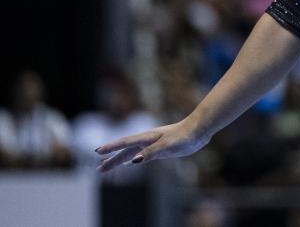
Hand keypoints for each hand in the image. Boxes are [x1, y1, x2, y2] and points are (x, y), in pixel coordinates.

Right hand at [95, 120, 209, 171]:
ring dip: (119, 160)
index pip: (125, 143)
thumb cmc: (184, 136)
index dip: (111, 148)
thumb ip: (150, 153)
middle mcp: (148, 140)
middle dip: (112, 159)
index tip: (97, 152)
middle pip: (126, 151)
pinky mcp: (161, 148)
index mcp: (147, 137)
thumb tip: (133, 161)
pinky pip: (142, 154)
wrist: (200, 130)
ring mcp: (154, 144)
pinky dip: (133, 159)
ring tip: (107, 166)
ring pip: (132, 153)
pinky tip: (131, 162)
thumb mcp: (167, 146)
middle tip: (99, 170)